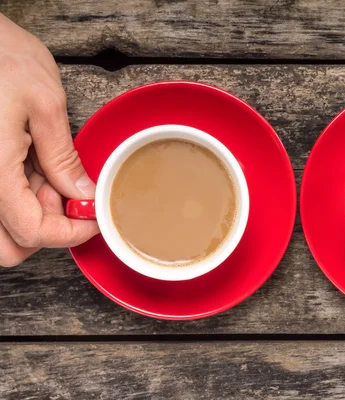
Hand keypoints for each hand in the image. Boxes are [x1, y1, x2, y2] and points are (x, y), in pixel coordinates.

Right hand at [0, 14, 97, 267]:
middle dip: (46, 231)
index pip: (31, 231)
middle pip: (9, 245)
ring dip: (31, 217)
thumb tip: (82, 194)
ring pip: (1, 230)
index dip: (70, 232)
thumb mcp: (44, 105)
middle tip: (68, 197)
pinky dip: (18, 199)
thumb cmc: (1, 58)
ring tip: (49, 177)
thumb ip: (63, 158)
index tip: (93, 219)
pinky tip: (32, 169)